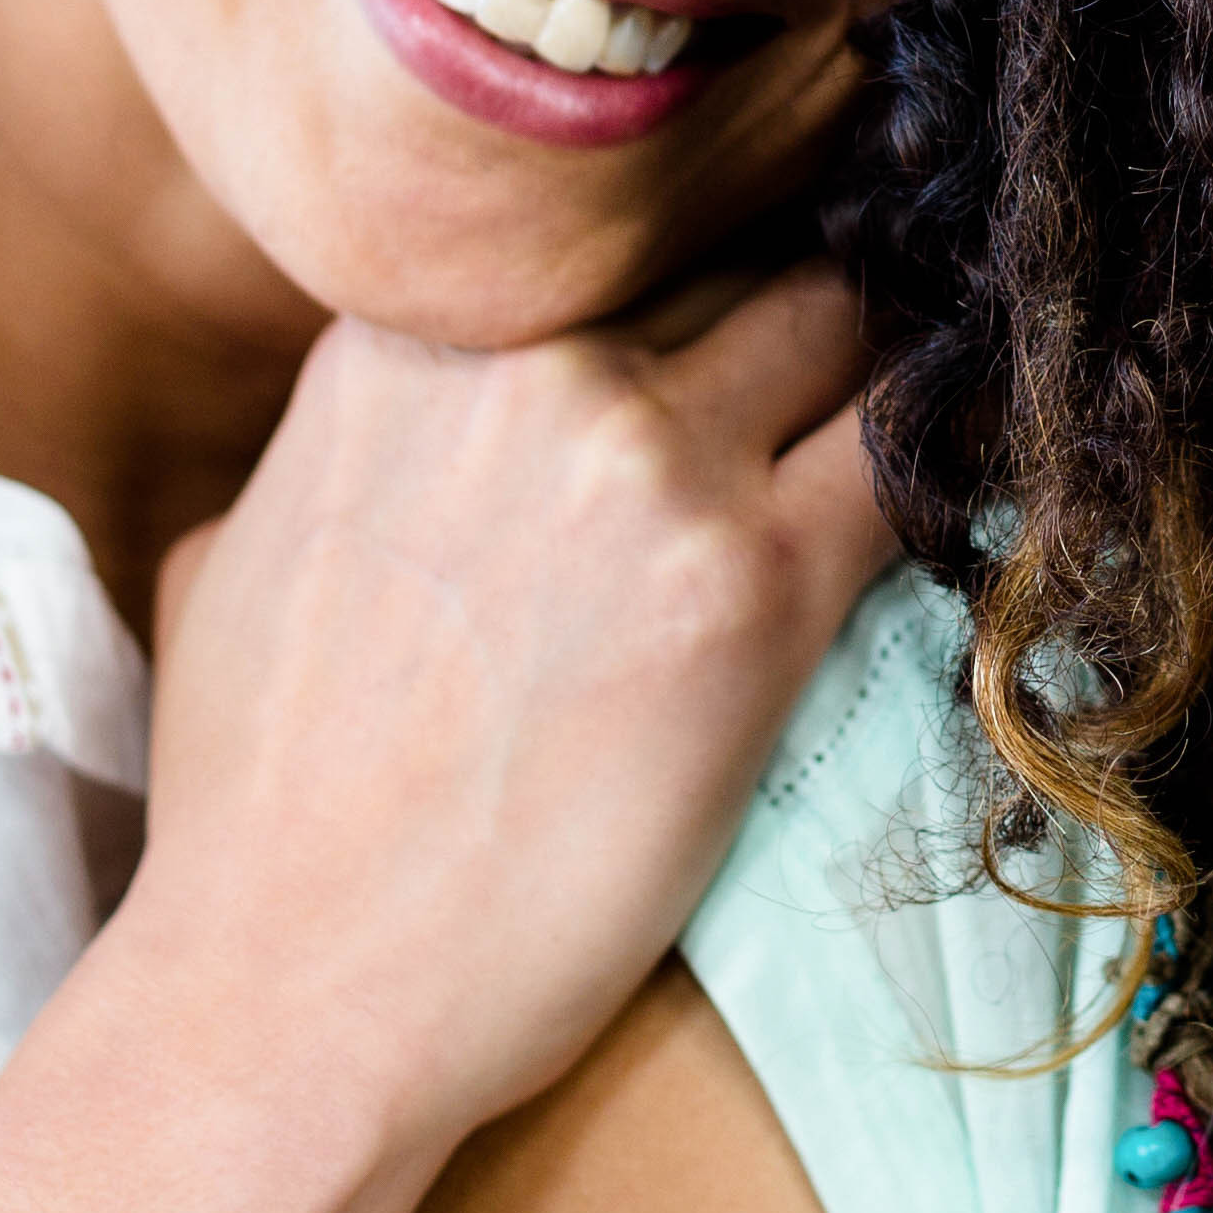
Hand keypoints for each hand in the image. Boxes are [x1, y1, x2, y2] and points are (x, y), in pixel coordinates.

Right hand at [106, 260, 890, 1167]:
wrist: (288, 996)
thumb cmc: (254, 806)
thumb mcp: (236, 543)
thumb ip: (351, 434)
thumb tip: (410, 409)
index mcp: (409, 326)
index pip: (623, 216)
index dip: (708, 246)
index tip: (757, 280)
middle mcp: (538, 359)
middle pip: (749, 246)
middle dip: (811, 289)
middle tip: (863, 344)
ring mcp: (652, 464)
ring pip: (850, 327)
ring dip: (896, 364)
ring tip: (943, 403)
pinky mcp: (754, 592)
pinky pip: (912, 465)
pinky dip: (954, 462)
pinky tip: (976, 481)